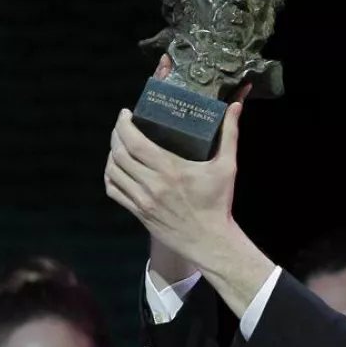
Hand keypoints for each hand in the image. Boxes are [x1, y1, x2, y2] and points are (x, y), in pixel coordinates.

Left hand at [104, 55, 250, 263]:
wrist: (210, 240)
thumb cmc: (218, 203)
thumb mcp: (227, 167)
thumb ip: (229, 134)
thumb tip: (235, 106)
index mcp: (170, 169)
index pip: (134, 141)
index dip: (123, 124)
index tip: (126, 114)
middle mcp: (152, 184)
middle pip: (119, 153)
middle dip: (116, 134)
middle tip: (122, 126)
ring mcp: (142, 200)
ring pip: (112, 171)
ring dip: (111, 154)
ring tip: (118, 145)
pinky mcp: (139, 213)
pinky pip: (114, 191)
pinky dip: (110, 176)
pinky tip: (116, 169)